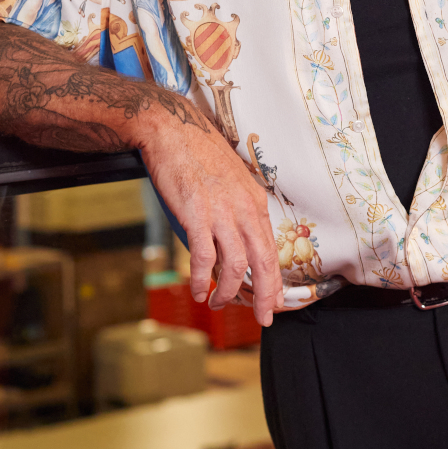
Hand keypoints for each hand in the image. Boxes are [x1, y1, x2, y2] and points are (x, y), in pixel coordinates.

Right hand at [137, 97, 282, 326]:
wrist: (172, 129)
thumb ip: (237, 212)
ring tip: (216, 303)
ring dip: (227, 293)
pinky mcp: (196, 215)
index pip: (272, 250)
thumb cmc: (197, 155)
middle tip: (262, 319)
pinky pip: (203, 258)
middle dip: (265, 297)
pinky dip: (201, 279)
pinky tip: (197, 289)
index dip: (276, 282)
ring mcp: (221, 213)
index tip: (275, 303)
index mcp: (254, 202)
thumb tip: (236, 243)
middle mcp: (244, 210)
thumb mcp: (231, 182)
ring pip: (235, 266)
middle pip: (263, 262)